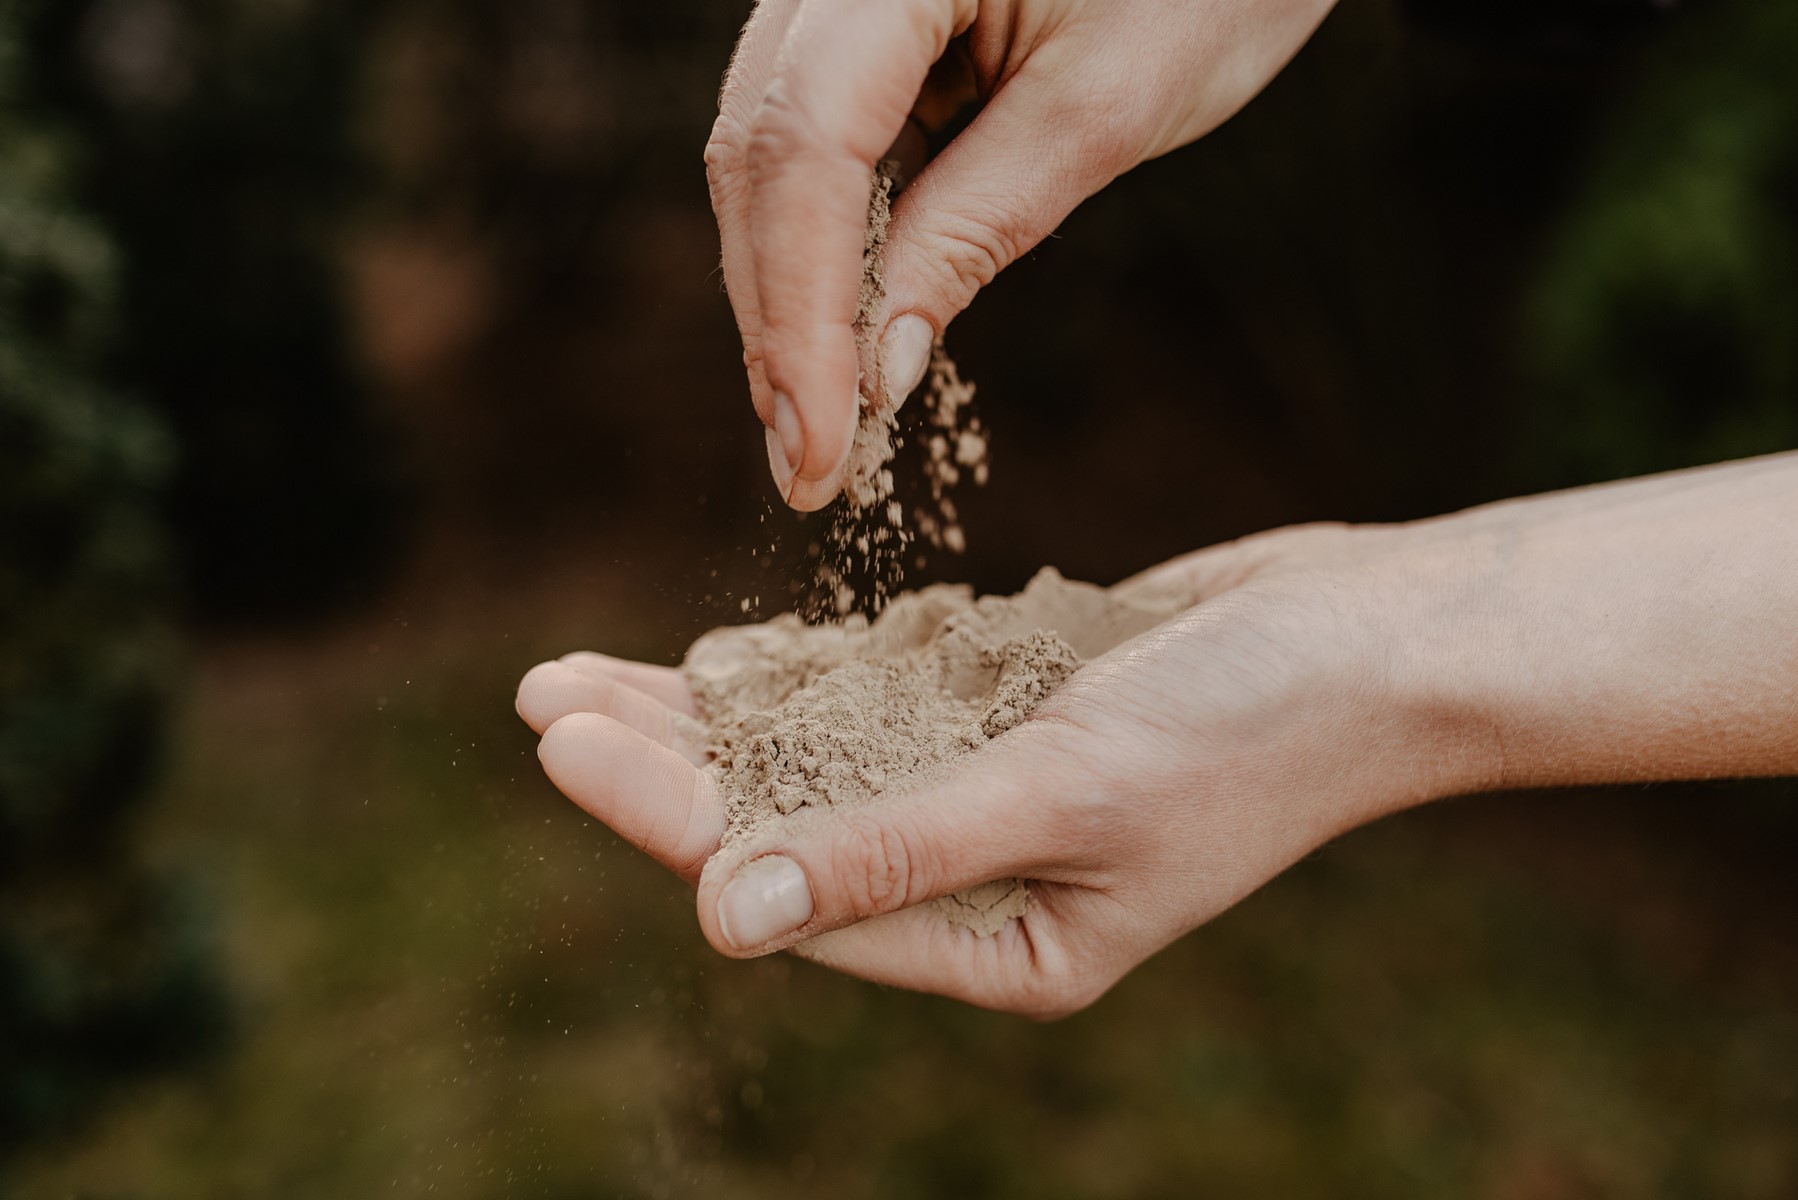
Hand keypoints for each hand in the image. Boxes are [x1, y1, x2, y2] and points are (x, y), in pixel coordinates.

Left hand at [515, 521, 1469, 1017]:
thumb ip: (893, 852)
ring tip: (581, 675)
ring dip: (707, 717)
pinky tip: (716, 658)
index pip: (791, 885)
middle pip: (782, 824)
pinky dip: (799, 679)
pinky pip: (878, 702)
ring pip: (814, 758)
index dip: (667, 814)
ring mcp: (994, 791)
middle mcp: (983, 880)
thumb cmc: (1247, 732)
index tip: (560, 740)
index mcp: (999, 946)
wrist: (1374, 641)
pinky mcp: (1008, 712)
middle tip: (538, 700)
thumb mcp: (1062, 795)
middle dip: (662, 764)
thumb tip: (719, 921)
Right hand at [707, 0, 1338, 508]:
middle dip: (778, 320)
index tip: (817, 445)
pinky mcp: (865, 28)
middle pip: (759, 153)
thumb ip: (977, 227)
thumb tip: (877, 372)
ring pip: (771, 156)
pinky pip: (818, 144)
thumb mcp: (1104, 111)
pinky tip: (846, 337)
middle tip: (808, 465)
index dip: (799, 312)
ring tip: (821, 423)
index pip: (803, 147)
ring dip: (792, 295)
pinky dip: (831, 246)